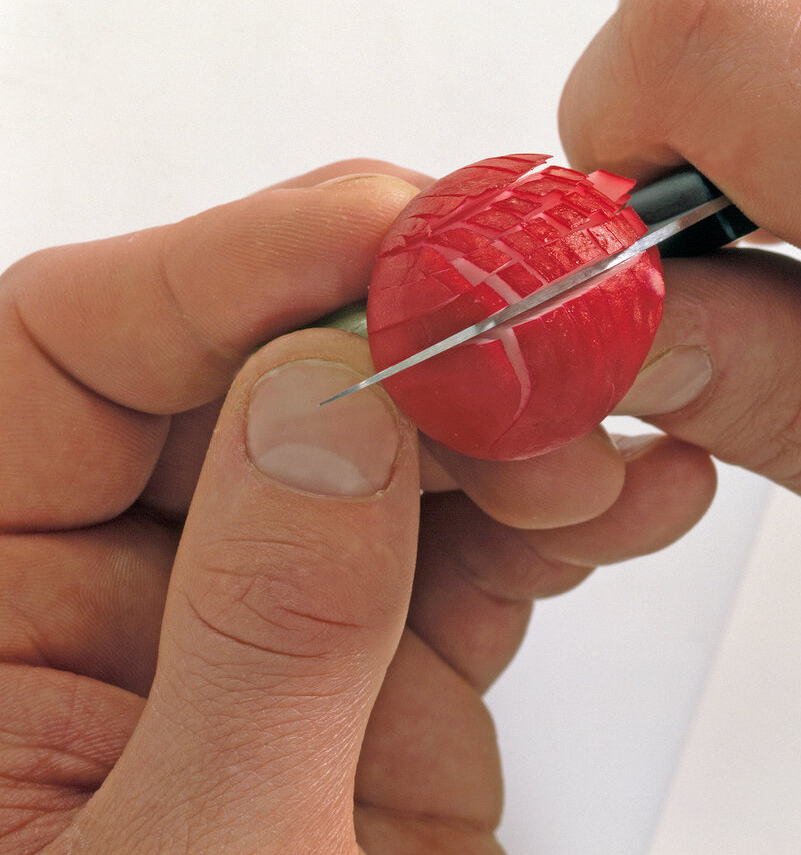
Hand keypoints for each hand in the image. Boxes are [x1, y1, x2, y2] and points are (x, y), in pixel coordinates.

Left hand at [0, 163, 714, 852]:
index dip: (239, 262)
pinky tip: (637, 492)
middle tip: (536, 326)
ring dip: (516, 420)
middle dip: (414, 338)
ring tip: (610, 423)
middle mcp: (117, 587)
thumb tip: (327, 401)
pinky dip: (567, 510)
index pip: (71, 345)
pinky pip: (478, 542)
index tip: (391, 232)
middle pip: (263, 368)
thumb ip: (258, 636)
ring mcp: (268, 615)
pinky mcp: (382, 661)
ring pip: (399, 441)